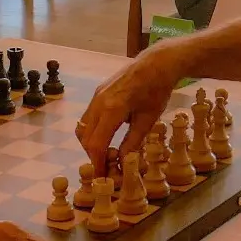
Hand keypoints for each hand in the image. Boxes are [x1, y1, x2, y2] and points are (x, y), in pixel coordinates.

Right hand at [75, 46, 185, 170]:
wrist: (156, 63)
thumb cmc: (156, 91)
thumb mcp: (148, 120)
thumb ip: (132, 142)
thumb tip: (122, 162)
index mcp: (111, 110)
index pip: (96, 144)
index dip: (97, 163)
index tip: (102, 177)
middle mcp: (98, 102)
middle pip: (86, 137)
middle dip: (93, 155)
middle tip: (105, 168)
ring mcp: (96, 96)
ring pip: (84, 127)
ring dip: (91, 143)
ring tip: (106, 154)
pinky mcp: (98, 93)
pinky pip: (88, 117)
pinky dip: (93, 131)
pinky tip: (107, 137)